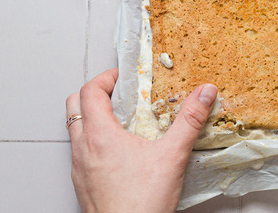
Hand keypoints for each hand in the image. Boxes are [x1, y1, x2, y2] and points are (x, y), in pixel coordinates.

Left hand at [65, 69, 216, 212]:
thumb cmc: (142, 203)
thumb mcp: (172, 155)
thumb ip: (189, 120)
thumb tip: (204, 94)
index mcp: (100, 135)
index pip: (89, 91)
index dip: (105, 78)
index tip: (122, 77)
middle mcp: (83, 149)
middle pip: (74, 106)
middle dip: (94, 94)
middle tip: (118, 95)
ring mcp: (79, 168)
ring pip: (75, 131)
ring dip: (93, 119)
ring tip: (121, 122)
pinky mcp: (82, 184)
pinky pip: (81, 154)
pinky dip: (94, 143)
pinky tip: (119, 154)